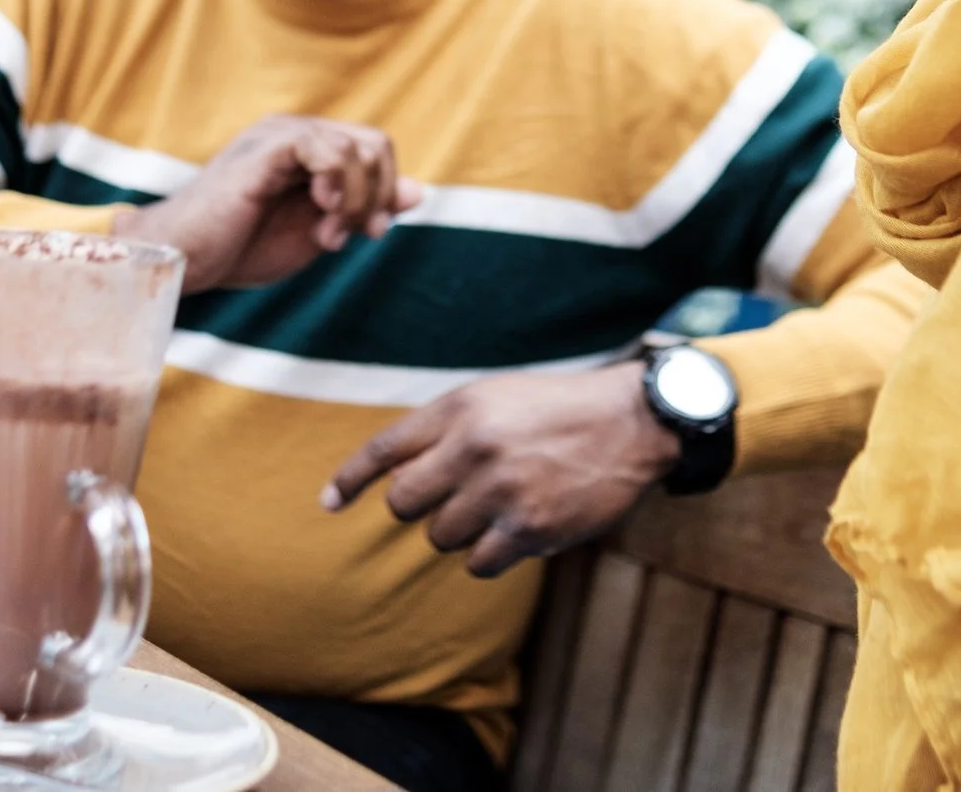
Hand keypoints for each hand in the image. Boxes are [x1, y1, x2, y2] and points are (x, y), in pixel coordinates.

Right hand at [112, 116, 420, 292]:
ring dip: (355, 203)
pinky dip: (338, 188)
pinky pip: (327, 149)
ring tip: (326, 237)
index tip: (367, 234)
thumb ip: (363, 208)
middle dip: (376, 197)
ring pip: (359, 148)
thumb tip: (418, 191)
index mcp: (308, 149)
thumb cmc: (239, 248)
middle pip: (376, 144)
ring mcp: (281, 135)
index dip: (385, 191)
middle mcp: (296, 132)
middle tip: (349, 237)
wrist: (184, 259)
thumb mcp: (317, 231)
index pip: (375, 149)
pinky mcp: (267, 149)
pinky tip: (320, 218)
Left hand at [322, 362, 680, 577]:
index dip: (349, 479)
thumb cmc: (557, 407)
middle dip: (420, 506)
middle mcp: (475, 448)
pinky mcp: (531, 528)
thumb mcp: (495, 397)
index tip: (328, 503)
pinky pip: (478, 563)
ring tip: (497, 507)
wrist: (632, 422)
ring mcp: (502, 491)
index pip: (385, 448)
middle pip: (404, 502)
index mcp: (462, 409)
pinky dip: (489, 555)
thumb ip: (445, 429)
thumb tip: (393, 477)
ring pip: (441, 536)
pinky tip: (515, 530)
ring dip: (460, 530)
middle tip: (451, 498)